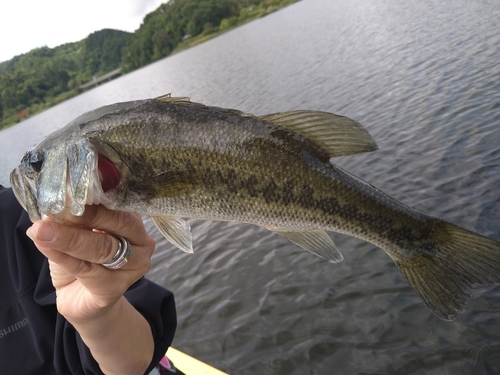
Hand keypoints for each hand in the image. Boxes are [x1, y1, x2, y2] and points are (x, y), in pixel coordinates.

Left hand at [27, 205, 154, 321]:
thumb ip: (72, 217)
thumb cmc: (82, 259)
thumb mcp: (77, 231)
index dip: (96, 195)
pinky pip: (87, 270)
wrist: (81, 298)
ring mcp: (133, 267)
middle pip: (118, 223)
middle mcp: (142, 242)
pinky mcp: (115, 288)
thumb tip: (57, 200)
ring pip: (104, 248)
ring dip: (70, 238)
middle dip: (86, 214)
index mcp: (134, 221)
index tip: (70, 188)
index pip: (120, 203)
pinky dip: (64, 257)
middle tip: (58, 208)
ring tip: (43, 230)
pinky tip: (45, 246)